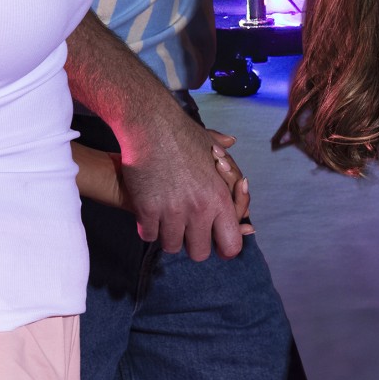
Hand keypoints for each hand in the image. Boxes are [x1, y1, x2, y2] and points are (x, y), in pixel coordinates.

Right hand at [113, 99, 246, 261]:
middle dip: (194, 244)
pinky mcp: (147, 211)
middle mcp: (200, 210)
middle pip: (200, 253)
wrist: (152, 126)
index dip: (224, 247)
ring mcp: (172, 212)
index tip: (215, 242)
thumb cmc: (184, 134)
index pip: (231, 245)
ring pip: (172, 246)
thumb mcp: (211, 145)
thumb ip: (222, 157)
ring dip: (170, 236)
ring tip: (167, 222)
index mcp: (220, 199)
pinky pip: (149, 236)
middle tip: (188, 232)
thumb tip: (232, 142)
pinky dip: (149, 229)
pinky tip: (150, 216)